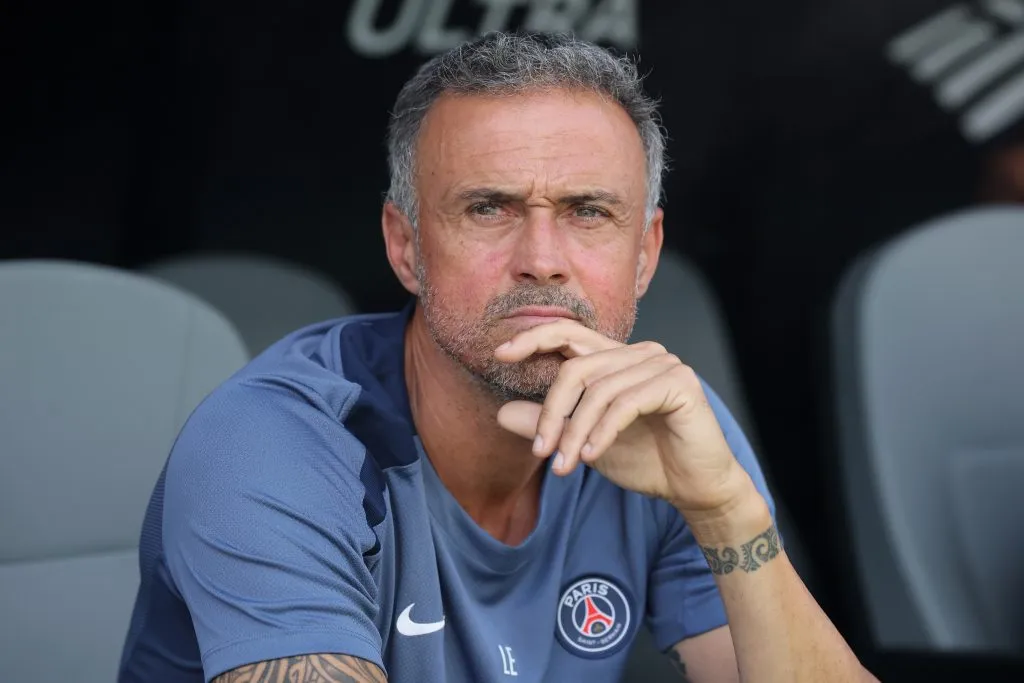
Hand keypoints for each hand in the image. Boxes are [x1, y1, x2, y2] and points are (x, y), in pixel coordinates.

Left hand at [494, 319, 753, 515]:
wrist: (694, 488)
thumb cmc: (645, 460)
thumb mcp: (584, 441)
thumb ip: (550, 423)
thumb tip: (501, 412)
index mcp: (615, 358)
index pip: (569, 334)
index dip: (534, 338)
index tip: (500, 354)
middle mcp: (638, 353)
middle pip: (577, 368)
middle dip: (552, 412)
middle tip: (541, 451)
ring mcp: (661, 363)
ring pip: (599, 390)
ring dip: (576, 432)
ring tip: (565, 466)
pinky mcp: (679, 382)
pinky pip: (626, 402)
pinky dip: (603, 431)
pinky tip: (593, 456)